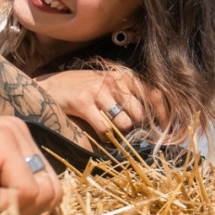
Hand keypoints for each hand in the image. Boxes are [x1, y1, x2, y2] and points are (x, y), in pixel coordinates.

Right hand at [0, 103, 62, 214]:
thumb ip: (7, 204)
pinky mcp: (1, 142)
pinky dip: (0, 204)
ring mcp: (13, 134)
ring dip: (11, 209)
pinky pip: (25, 191)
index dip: (24, 214)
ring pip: (45, 193)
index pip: (47, 190)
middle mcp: (20, 135)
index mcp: (15, 145)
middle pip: (54, 193)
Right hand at [36, 68, 168, 138]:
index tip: (165, 130)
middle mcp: (114, 81)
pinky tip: (98, 135)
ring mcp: (98, 91)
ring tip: (112, 134)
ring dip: (120, 135)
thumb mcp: (108, 86)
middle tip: (130, 137)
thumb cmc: (83, 89)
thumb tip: (152, 120)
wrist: (50, 86)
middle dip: (138, 129)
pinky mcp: (83, 102)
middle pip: (140, 113)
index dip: (163, 114)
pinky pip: (104, 128)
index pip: (154, 93)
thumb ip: (128, 98)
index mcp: (124, 76)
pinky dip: (104, 137)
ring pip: (124, 123)